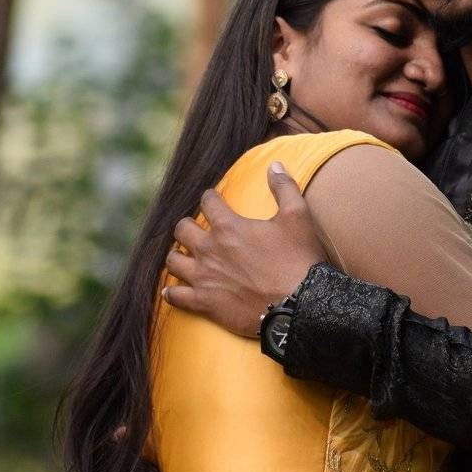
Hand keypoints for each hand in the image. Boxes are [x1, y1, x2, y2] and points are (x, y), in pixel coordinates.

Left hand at [163, 162, 327, 337]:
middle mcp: (209, 250)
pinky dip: (171, 293)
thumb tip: (275, 165)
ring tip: (184, 256)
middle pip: (182, 229)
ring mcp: (204, 278)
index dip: (211, 198)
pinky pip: (176, 296)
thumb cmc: (298, 260)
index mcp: (228, 227)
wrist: (300, 306)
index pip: (207, 201)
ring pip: (173, 261)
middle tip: (197, 229)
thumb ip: (284, 188)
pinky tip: (171, 290)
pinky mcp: (205, 303)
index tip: (214, 200)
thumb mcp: (298, 217)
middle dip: (188, 226)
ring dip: (177, 255)